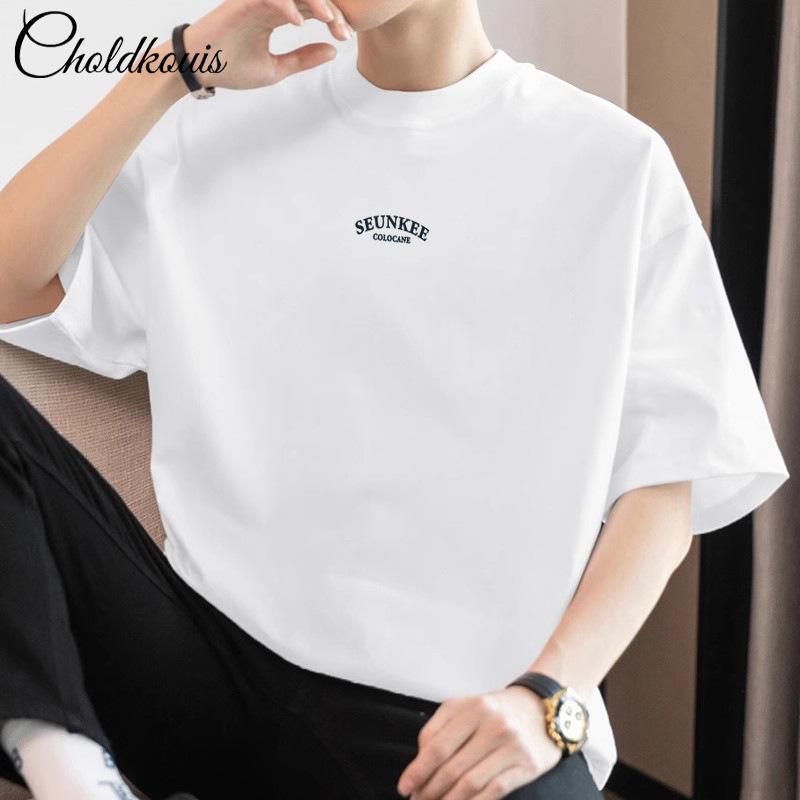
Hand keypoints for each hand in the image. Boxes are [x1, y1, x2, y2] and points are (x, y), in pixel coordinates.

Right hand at [182, 0, 352, 90]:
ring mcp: (255, 0)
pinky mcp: (242, 2)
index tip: (346, 38)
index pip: (311, 10)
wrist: (198, 67)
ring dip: (314, 3)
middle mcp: (268, 3)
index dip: (333, 21)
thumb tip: (333, 50)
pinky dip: (286, 6)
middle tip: (345, 31)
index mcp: (277, 14)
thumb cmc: (231, 67)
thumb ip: (303, 59)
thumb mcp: (276, 68)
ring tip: (330, 20)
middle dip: (331, 12)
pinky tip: (299, 22)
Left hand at [396, 686, 562, 799]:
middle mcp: (492, 724)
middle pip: (451, 767)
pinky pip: (494, 791)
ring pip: (470, 783)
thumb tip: (420, 761)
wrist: (542, 708)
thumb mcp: (467, 707)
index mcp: (472, 707)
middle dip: (429, 790)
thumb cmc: (498, 711)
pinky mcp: (526, 765)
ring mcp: (511, 745)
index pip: (437, 745)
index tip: (405, 786)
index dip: (418, 770)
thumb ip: (440, 728)